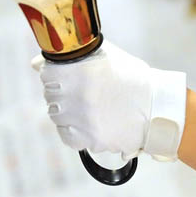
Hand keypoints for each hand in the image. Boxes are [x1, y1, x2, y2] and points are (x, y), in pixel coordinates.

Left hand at [31, 41, 186, 160]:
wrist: (159, 107)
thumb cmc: (133, 78)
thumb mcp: (105, 57)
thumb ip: (71, 58)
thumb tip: (35, 64)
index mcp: (78, 70)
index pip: (46, 74)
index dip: (55, 74)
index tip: (66, 76)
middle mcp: (76, 95)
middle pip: (51, 96)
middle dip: (63, 94)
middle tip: (82, 93)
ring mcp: (82, 119)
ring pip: (58, 117)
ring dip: (68, 112)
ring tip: (90, 107)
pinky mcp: (90, 139)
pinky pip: (68, 136)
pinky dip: (75, 131)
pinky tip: (91, 122)